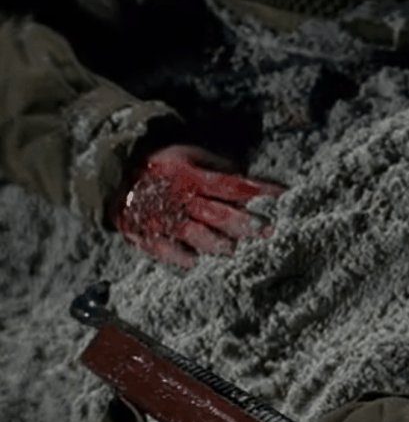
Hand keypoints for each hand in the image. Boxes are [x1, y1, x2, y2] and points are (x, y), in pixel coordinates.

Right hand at [113, 145, 283, 267]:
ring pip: (195, 233)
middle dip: (244, 223)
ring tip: (235, 252)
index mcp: (194, 176)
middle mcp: (182, 197)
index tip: (283, 197)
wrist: (113, 171)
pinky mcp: (146, 233)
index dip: (258, 190)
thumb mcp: (191, 157)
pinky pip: (163, 248)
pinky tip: (196, 264)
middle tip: (267, 232)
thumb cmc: (164, 166)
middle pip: (218, 212)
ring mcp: (164, 217)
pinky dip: (179, 256)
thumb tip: (249, 179)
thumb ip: (219, 169)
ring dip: (217, 243)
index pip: (233, 185)